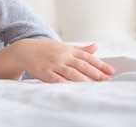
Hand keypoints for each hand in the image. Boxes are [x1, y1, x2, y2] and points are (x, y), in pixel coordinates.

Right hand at [0, 39, 114, 82]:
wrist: (24, 50)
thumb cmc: (46, 50)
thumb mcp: (63, 46)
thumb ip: (80, 49)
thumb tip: (95, 47)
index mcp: (68, 49)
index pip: (87, 57)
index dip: (100, 64)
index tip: (111, 71)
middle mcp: (62, 56)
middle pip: (82, 65)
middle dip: (95, 73)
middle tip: (107, 79)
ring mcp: (53, 64)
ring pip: (71, 72)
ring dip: (83, 79)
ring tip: (94, 85)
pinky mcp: (45, 72)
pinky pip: (56, 79)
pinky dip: (65, 83)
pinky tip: (73, 88)